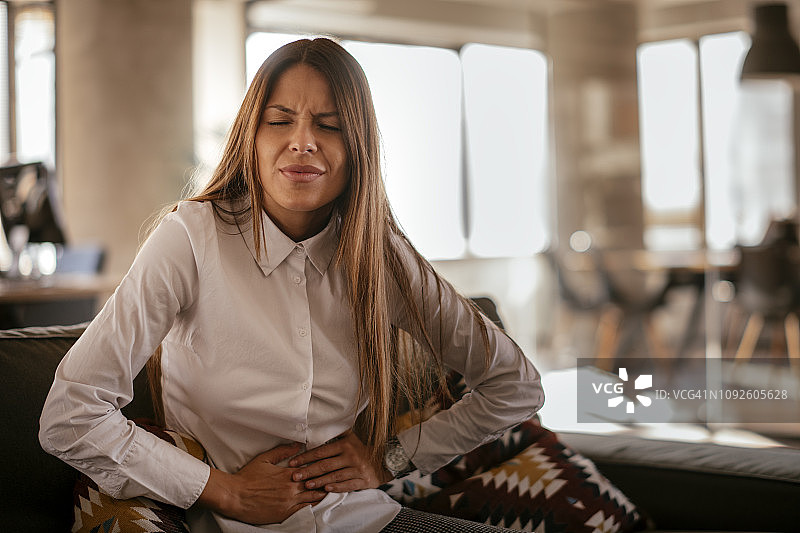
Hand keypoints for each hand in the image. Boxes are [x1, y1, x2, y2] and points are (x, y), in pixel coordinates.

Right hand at [197, 442, 326, 524]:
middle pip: (315, 483)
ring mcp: (288, 502)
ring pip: (312, 497)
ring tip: (332, 489)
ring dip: (322, 493)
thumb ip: (283, 451)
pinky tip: (318, 503)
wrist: (234, 496)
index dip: (322, 467)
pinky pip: (303, 510)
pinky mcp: (284, 514)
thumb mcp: (264, 459)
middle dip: (326, 480)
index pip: (311, 470)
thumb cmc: (247, 477)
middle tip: (338, 476)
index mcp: (287, 473)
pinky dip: (312, 505)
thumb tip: (298, 444)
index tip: (331, 464)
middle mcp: (291, 488)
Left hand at [288, 430, 393, 491]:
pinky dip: (337, 487)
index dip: (306, 457)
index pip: (321, 451)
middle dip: (308, 471)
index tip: (293, 462)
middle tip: (295, 476)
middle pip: (325, 465)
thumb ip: (337, 433)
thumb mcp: (351, 438)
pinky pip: (348, 485)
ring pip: (335, 476)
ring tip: (307, 484)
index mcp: (345, 445)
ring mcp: (358, 469)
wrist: (384, 461)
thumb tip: (320, 424)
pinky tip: (327, 489)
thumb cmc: (362, 450)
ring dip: (319, 481)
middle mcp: (351, 456)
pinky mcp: (363, 480)